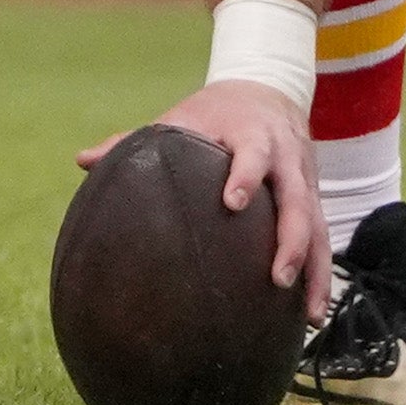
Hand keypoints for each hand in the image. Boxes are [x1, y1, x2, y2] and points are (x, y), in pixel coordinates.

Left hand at [77, 79, 332, 322]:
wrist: (269, 90)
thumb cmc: (214, 113)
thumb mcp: (181, 119)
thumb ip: (135, 141)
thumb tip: (82, 161)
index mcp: (252, 135)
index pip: (252, 154)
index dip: (244, 175)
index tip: (231, 202)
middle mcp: (285, 158)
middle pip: (297, 199)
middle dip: (291, 239)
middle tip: (277, 277)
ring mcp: (305, 181)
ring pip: (318, 226)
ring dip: (314, 268)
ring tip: (308, 313)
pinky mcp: (314, 199)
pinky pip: (323, 240)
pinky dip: (321, 276)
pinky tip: (312, 315)